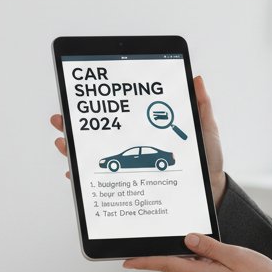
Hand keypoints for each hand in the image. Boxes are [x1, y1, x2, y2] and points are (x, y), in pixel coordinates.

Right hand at [51, 74, 226, 202]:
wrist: (209, 193)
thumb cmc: (206, 163)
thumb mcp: (206, 130)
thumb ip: (200, 105)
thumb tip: (195, 78)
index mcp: (150, 130)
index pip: (122, 117)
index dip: (102, 108)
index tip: (83, 99)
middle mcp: (136, 146)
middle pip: (101, 135)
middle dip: (76, 126)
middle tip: (62, 119)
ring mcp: (131, 168)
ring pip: (95, 157)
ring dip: (74, 149)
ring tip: (64, 143)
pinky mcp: (131, 186)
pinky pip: (103, 183)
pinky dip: (86, 179)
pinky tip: (76, 173)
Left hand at [123, 233, 271, 271]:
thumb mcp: (233, 255)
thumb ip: (209, 247)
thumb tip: (188, 239)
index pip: (167, 266)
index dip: (146, 262)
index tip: (127, 262)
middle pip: (171, 267)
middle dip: (153, 259)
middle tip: (136, 251)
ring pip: (182, 268)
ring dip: (170, 258)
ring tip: (159, 246)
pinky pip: (194, 269)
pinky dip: (185, 259)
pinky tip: (188, 250)